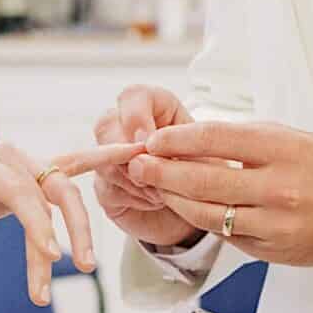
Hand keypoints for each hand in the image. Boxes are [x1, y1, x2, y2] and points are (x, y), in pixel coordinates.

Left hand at [0, 139, 142, 307]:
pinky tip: (130, 151)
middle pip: (52, 188)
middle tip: (82, 266)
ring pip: (62, 195)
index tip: (52, 257)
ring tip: (86, 268)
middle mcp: (8, 157)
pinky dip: (100, 159)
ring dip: (77, 232)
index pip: (18, 191)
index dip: (37, 223)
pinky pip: (71, 167)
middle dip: (72, 227)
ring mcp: (23, 164)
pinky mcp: (32, 177)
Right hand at [94, 85, 203, 251]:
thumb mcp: (204, 159)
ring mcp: (114, 159)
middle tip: (151, 171)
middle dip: (127, 152)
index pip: (134, 96)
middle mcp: (130, 130)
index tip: (146, 141)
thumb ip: (175, 151)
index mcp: (158, 112)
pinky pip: (106, 188)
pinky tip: (155, 201)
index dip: (134, 115)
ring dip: (134, 178)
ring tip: (163, 191)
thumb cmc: (209, 179)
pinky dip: (134, 198)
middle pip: (107, 124)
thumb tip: (141, 154)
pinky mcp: (107, 187)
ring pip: (102, 159)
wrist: (205, 216)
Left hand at [130, 120, 312, 267]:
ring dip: (173, 198)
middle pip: (204, 178)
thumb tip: (193, 137)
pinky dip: (200, 219)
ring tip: (154, 186)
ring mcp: (274, 222)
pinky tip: (185, 207)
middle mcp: (278, 188)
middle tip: (137, 164)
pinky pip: (223, 233)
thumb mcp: (293, 139)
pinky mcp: (270, 248)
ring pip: (206, 212)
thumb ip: (246, 138)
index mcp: (284, 151)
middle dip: (162, 171)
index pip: (217, 138)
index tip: (154, 139)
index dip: (178, 139)